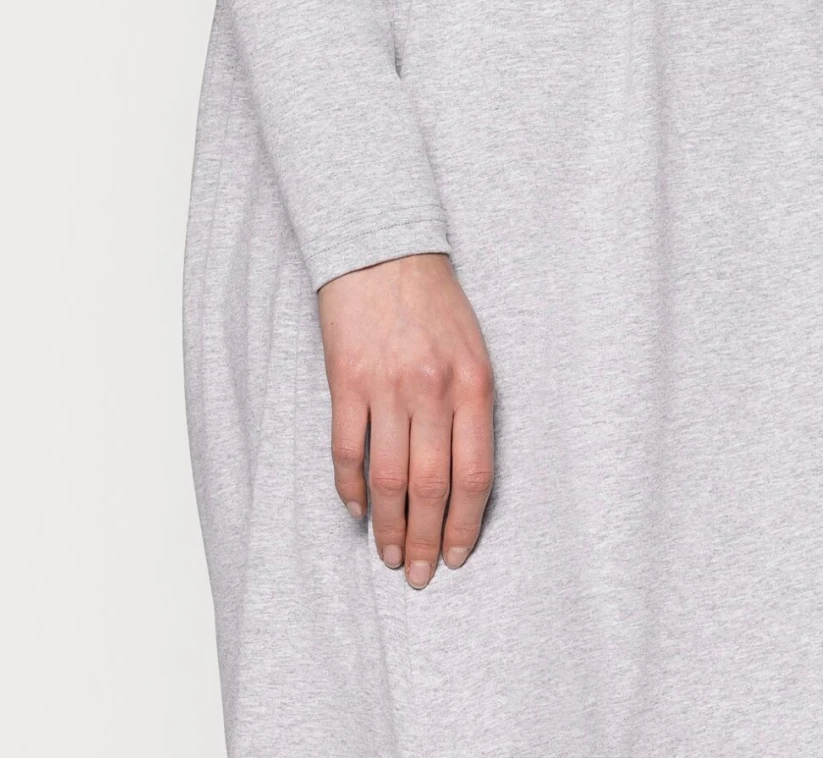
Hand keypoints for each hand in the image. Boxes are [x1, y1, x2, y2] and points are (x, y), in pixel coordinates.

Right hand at [318, 250, 494, 587]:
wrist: (383, 248)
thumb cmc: (434, 302)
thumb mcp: (473, 349)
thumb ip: (471, 408)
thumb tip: (464, 481)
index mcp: (474, 384)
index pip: (476, 475)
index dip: (466, 525)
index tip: (457, 556)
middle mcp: (433, 390)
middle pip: (432, 487)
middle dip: (426, 540)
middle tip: (419, 575)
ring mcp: (387, 386)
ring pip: (390, 479)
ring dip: (389, 527)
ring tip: (389, 556)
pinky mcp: (346, 381)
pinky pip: (347, 450)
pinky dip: (350, 489)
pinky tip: (357, 511)